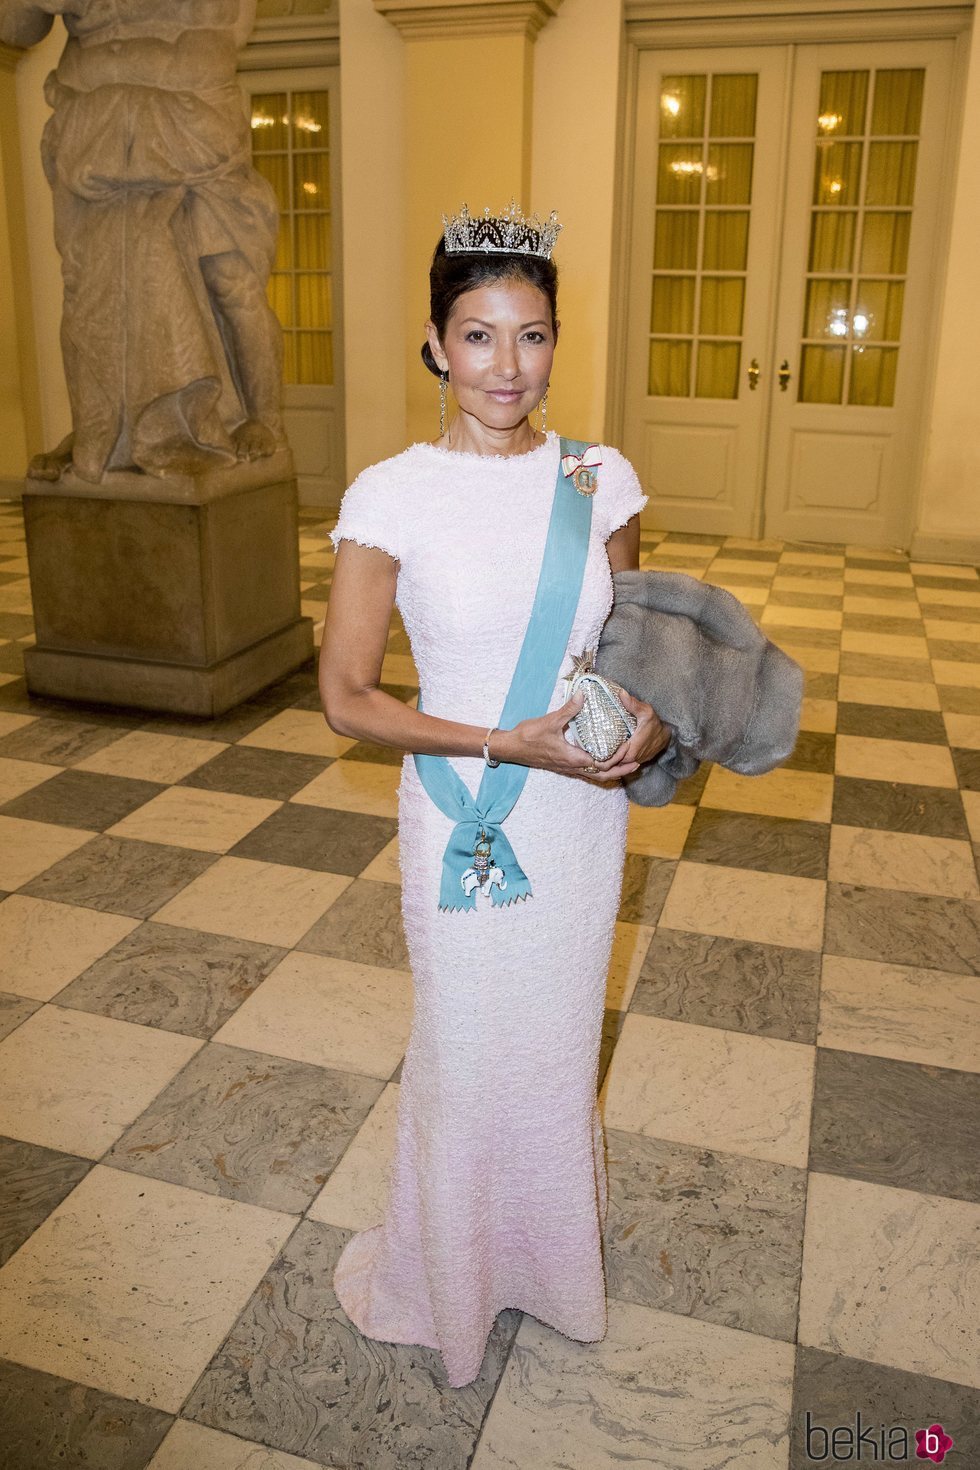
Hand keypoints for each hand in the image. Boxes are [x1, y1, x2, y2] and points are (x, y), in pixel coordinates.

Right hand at [493, 692, 619, 778]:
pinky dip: (599, 769)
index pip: (602, 763)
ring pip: (595, 775)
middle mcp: (573, 766)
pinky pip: (587, 772)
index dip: (617, 758)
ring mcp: (568, 768)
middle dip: (621, 770)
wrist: (511, 748)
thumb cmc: (528, 736)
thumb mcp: (550, 721)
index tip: (628, 747)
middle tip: (637, 762)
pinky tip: (604, 762)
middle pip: (603, 774)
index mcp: (573, 758)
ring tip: (626, 765)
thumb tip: (584, 695)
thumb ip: (569, 709)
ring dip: (612, 771)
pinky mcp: (564, 766)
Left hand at [571, 688, 670, 784]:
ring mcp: (637, 760)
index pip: (617, 758)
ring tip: (594, 759)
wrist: (667, 733)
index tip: (593, 756)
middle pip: (616, 764)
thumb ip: (632, 704)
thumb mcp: (645, 711)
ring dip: (609, 763)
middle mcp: (635, 757)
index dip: (605, 759)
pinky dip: (616, 762)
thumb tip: (620, 693)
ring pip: (620, 766)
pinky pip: (624, 764)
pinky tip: (606, 757)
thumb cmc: (655, 722)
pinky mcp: (638, 761)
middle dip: (603, 762)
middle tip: (589, 757)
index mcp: (634, 746)